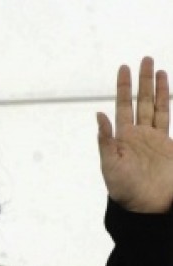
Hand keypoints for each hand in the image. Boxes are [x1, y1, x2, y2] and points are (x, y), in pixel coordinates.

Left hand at [97, 56, 172, 213]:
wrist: (145, 207)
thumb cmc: (123, 189)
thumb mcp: (110, 164)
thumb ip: (105, 140)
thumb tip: (98, 114)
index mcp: (122, 137)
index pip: (123, 106)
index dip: (124, 87)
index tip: (124, 67)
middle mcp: (137, 135)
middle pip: (141, 101)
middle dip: (142, 81)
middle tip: (144, 58)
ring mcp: (154, 139)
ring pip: (156, 107)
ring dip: (157, 89)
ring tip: (158, 69)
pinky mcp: (168, 146)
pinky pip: (167, 119)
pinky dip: (167, 104)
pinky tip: (168, 91)